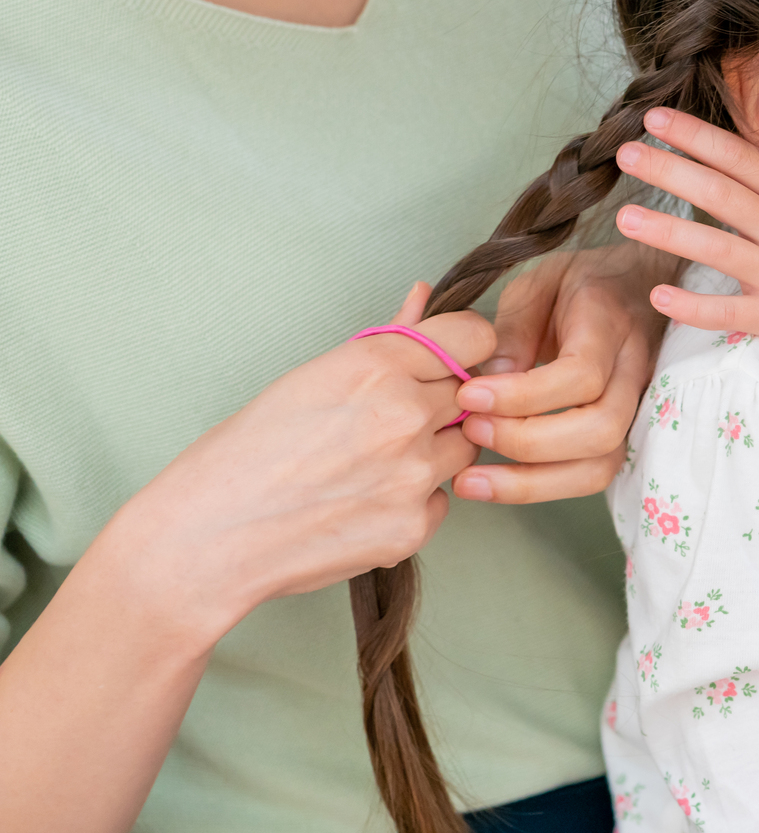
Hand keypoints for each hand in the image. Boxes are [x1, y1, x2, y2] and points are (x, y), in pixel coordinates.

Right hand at [109, 282, 490, 644]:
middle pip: (472, 394)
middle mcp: (405, 414)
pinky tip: (364, 501)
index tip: (453, 361)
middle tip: (390, 423)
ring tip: (372, 463)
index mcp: (377, 365)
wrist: (209, 536)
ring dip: (433, 451)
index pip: (474, 337)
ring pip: (462, 448)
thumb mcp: (312, 377)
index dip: (466, 349)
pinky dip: (414, 500)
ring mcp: (415, 473)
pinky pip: (440, 501)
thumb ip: (386, 341)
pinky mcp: (414, 525)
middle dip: (441, 403)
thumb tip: (424, 296)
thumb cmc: (246, 451)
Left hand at [449, 242, 670, 503]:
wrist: (635, 287)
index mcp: (610, 324)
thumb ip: (514, 328)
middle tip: (470, 429)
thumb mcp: (538, 284)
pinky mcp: (624, 433)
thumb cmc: (579, 284)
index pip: (582, 375)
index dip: (523, 395)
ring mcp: (636, 407)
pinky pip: (591, 474)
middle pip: (601, 429)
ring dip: (532, 482)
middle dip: (528, 442)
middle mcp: (634, 371)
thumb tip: (490, 379)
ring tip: (471, 479)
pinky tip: (495, 483)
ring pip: (602, 464)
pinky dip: (541, 487)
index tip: (468, 395)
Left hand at [611, 106, 758, 373]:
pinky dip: (694, 306)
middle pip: (714, 193)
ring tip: (624, 219)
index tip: (654, 118)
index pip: (736, 156)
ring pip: (713, 249)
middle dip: (665, 170)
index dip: (692, 135)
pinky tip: (662, 294)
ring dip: (666, 232)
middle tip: (623, 153)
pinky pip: (729, 312)